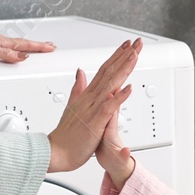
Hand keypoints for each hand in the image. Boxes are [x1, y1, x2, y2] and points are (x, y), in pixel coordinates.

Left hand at [0, 31, 55, 62]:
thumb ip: (6, 54)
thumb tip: (23, 56)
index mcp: (2, 42)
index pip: (25, 45)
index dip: (38, 47)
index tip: (50, 47)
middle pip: (23, 43)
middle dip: (37, 45)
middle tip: (49, 46)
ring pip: (16, 45)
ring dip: (28, 46)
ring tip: (37, 47)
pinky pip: (7, 47)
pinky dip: (16, 48)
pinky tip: (15, 50)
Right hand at [45, 38, 141, 172]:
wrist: (57, 151)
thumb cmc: (66, 135)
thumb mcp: (72, 106)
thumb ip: (77, 88)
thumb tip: (80, 72)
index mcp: (87, 95)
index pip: (104, 70)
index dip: (116, 56)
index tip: (126, 45)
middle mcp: (90, 98)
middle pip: (110, 72)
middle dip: (124, 56)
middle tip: (136, 42)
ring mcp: (92, 109)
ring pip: (111, 84)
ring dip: (124, 69)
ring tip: (134, 55)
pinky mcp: (95, 122)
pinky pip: (109, 107)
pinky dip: (119, 97)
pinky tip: (128, 88)